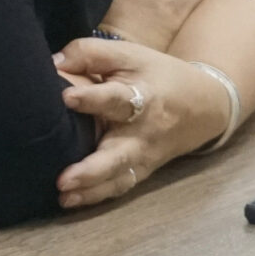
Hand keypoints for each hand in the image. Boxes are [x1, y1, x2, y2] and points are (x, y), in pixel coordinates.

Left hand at [51, 37, 232, 208]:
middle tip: (63, 178)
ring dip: (90, 190)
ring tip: (63, 196)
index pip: (116, 99)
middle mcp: (143, 133)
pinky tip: (69, 202)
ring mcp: (143, 156)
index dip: (91, 98)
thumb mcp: (129, 55)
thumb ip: (89, 54)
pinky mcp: (141, 170)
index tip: (66, 97)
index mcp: (143, 97)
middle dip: (91, 169)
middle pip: (119, 154)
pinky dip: (96, 196)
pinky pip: (119, 186)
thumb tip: (52, 63)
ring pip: (118, 178)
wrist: (202, 105)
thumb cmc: (155, 75)